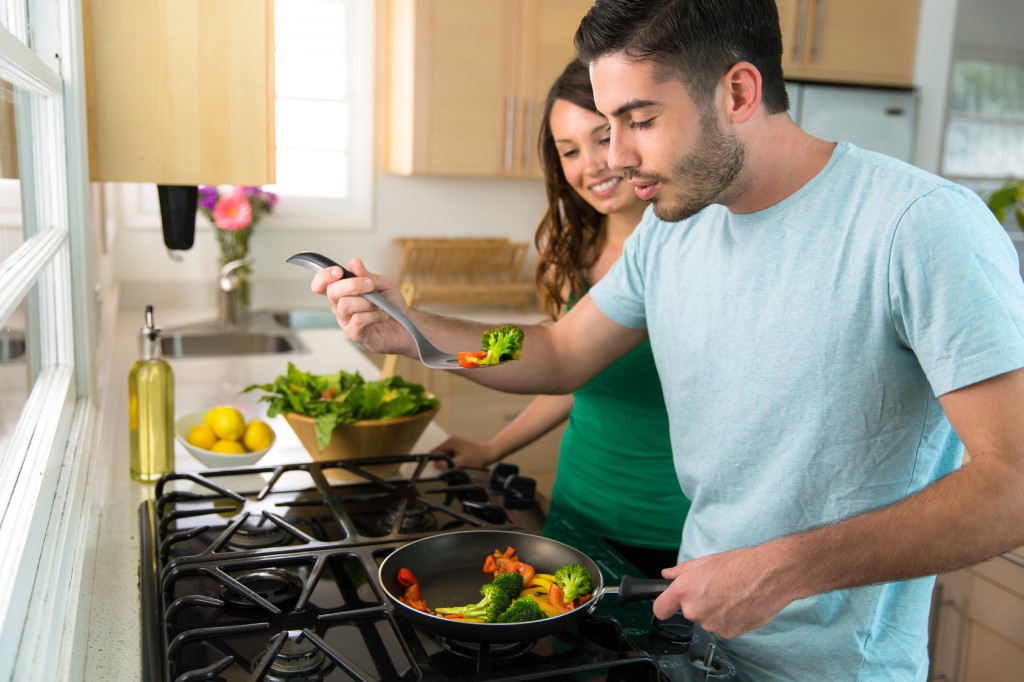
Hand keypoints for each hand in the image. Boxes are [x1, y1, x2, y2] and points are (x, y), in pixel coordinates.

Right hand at [310, 258, 412, 355]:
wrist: (405, 325)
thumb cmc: (391, 304)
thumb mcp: (383, 284)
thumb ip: (367, 275)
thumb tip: (354, 262)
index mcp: (343, 292)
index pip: (321, 284)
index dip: (324, 277)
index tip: (338, 271)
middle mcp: (340, 306)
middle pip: (332, 292)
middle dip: (352, 284)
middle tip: (370, 284)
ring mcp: (345, 321)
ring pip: (344, 305)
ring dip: (366, 302)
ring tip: (379, 304)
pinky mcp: (354, 334)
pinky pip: (357, 320)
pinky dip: (374, 315)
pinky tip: (382, 315)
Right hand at [431, 435, 500, 468]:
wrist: (489, 453)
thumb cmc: (477, 458)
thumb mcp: (460, 463)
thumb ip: (446, 465)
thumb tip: (434, 465)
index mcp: (450, 441)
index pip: (434, 452)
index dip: (434, 462)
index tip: (435, 471)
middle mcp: (450, 440)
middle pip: (439, 454)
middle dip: (441, 463)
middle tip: (447, 471)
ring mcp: (454, 443)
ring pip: (444, 456)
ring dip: (447, 463)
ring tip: (454, 468)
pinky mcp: (458, 447)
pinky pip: (450, 456)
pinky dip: (452, 461)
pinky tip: (458, 466)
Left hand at [653, 544, 796, 638]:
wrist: (770, 576)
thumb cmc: (740, 565)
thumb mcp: (706, 561)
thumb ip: (682, 571)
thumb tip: (667, 575)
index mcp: (685, 590)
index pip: (660, 608)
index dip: (664, 607)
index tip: (667, 606)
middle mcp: (694, 610)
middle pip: (689, 612)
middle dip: (699, 602)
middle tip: (716, 589)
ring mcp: (711, 624)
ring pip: (708, 620)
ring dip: (715, 611)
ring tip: (732, 595)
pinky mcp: (728, 633)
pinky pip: (723, 627)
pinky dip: (730, 619)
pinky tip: (740, 604)